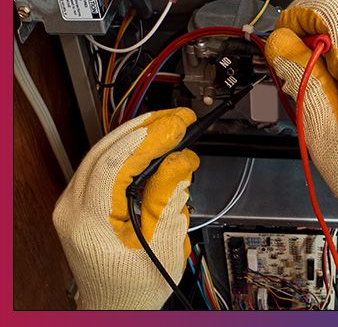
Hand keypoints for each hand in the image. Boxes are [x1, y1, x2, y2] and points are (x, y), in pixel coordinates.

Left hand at [53, 108, 199, 308]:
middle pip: (105, 150)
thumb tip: (181, 160)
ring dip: (137, 135)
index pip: (115, 163)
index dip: (149, 139)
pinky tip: (150, 142)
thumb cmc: (136, 285)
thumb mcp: (162, 243)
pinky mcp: (81, 200)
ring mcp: (72, 203)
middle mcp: (72, 208)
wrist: (117, 304)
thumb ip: (169, 197)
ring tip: (169, 124)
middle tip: (178, 118)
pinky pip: (102, 163)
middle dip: (145, 128)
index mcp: (88, 222)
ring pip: (102, 152)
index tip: (177, 125)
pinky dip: (128, 149)